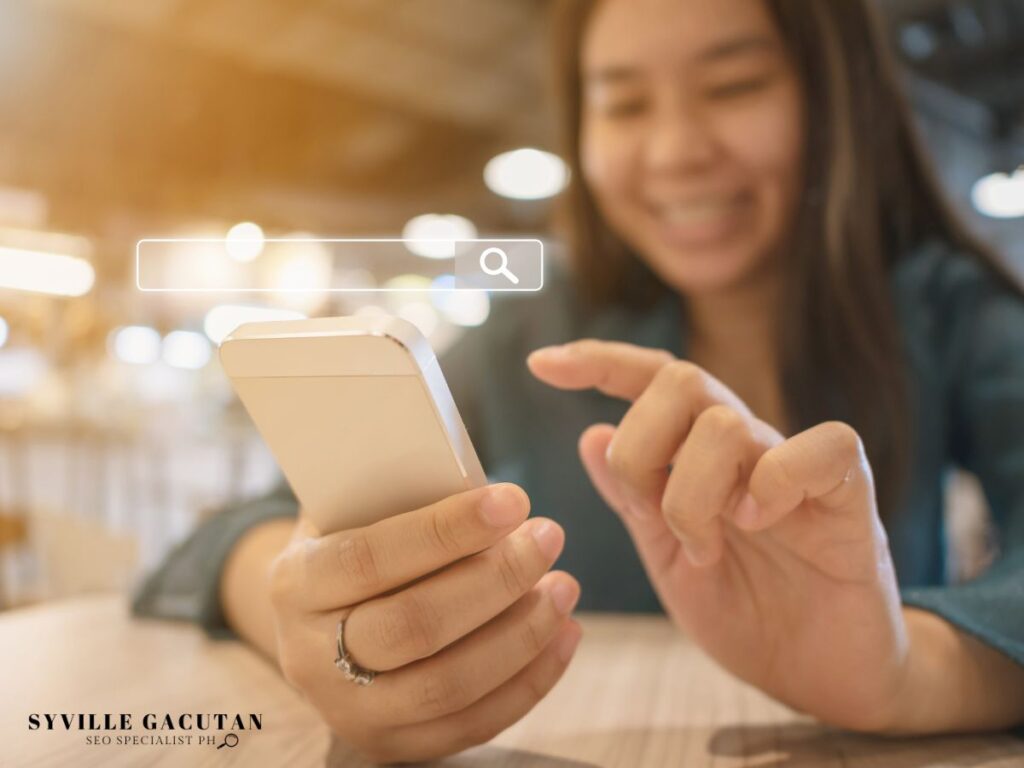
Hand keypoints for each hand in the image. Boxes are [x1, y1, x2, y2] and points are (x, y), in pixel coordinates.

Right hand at [267, 484, 581, 763]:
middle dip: (496, 579)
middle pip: (415, 627)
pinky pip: (473, 724)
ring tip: (564, 586)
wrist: (319, 623)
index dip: (446, 531)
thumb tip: (487, 489)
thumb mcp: (356, 509)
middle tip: (547, 537)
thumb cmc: (355, 543)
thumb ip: (404, 496)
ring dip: (522, 633)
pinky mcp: (393, 746)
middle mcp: (310, 656)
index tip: (512, 501)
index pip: (370, 557)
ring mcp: (350, 712)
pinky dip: (530, 680)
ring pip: (448, 685)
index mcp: (296, 582)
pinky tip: (564, 634)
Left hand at [529, 340, 907, 731]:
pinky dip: (774, 480)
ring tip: (703, 548)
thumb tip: (590, 434)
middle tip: (645, 514)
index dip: (599, 361)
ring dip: (691, 492)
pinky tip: (755, 522)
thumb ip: (633, 500)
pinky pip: (824, 448)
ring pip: (726, 422)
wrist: (818, 674)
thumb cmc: (745, 610)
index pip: (651, 380)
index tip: (539, 365)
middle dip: (638, 447)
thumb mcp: (668, 557)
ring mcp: (796, 466)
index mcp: (699, 454)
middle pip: (681, 380)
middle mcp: (746, 445)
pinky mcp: (849, 497)